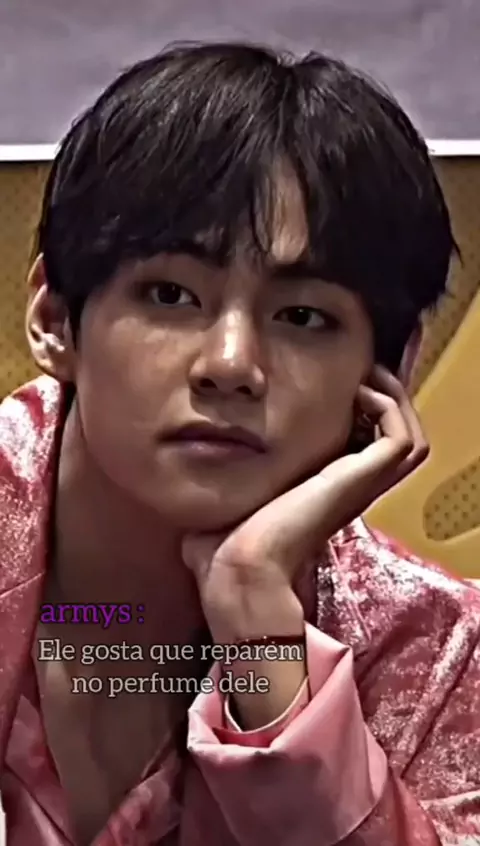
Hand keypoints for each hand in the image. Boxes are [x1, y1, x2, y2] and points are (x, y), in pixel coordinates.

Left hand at [182, 366, 428, 726]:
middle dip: (382, 402)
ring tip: (365, 379)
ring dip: (393, 402)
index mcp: (323, 493)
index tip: (335, 387)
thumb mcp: (226, 499)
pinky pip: (402, 440)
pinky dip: (389, 409)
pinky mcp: (361, 480)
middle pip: (396, 444)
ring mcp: (359, 487)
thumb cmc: (222, 545)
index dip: (356, 416)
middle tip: (358, 376)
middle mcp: (349, 489)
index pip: (361, 450)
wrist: (234, 566)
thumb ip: (220, 483)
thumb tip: (193, 471)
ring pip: (410, 440)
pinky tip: (357, 393)